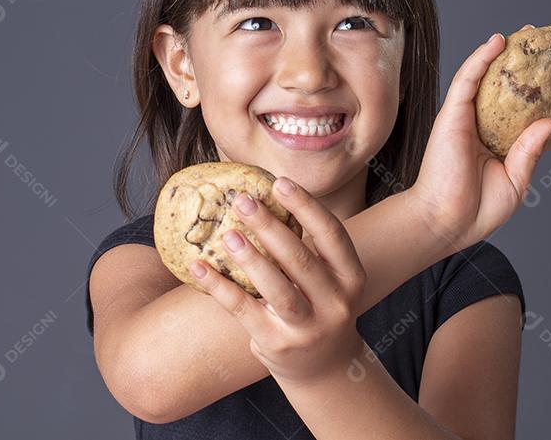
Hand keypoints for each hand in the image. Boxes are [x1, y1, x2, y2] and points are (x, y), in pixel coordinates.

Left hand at [186, 177, 367, 386]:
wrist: (325, 368)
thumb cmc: (319, 307)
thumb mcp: (329, 280)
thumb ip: (308, 248)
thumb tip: (264, 198)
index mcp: (351, 277)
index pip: (331, 234)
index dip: (306, 206)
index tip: (279, 183)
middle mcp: (335, 302)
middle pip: (300, 258)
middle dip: (270, 226)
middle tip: (243, 200)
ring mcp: (307, 327)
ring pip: (276, 288)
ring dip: (250, 258)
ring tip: (227, 234)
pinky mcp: (277, 344)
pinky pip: (243, 310)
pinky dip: (219, 287)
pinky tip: (199, 267)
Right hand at [413, 24, 550, 248]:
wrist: (448, 221)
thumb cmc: (477, 210)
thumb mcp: (516, 180)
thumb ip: (530, 150)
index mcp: (492, 143)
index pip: (514, 109)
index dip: (530, 90)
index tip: (550, 74)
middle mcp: (477, 126)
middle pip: (498, 87)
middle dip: (516, 63)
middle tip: (536, 43)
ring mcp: (462, 118)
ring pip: (481, 76)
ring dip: (500, 52)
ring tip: (522, 34)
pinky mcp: (451, 114)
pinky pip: (467, 79)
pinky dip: (481, 58)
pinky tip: (497, 42)